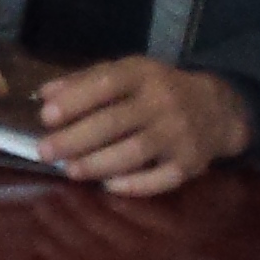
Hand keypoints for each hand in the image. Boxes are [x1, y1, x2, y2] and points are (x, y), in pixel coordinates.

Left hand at [34, 57, 248, 196]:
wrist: (216, 108)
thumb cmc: (156, 89)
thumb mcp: (125, 73)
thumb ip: (84, 81)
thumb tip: (44, 94)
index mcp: (142, 74)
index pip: (106, 83)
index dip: (75, 100)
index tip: (45, 116)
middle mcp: (162, 102)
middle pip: (115, 122)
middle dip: (75, 139)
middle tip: (44, 152)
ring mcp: (179, 134)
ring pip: (134, 152)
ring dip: (98, 163)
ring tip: (69, 171)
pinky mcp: (191, 163)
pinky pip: (161, 179)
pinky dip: (134, 185)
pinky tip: (108, 186)